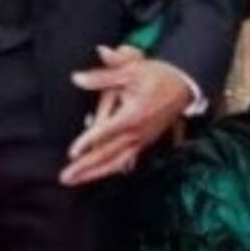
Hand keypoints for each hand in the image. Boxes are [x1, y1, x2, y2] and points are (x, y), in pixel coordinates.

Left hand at [62, 47, 191, 185]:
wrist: (184, 85)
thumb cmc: (157, 76)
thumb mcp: (130, 70)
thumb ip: (102, 77)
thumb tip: (76, 78)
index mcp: (133, 115)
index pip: (106, 132)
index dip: (88, 142)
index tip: (72, 153)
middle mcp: (138, 132)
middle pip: (108, 153)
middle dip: (86, 166)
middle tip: (65, 177)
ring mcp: (142, 140)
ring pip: (116, 162)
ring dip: (94, 172)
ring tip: (74, 180)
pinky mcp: (145, 142)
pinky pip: (126, 160)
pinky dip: (111, 169)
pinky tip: (98, 175)